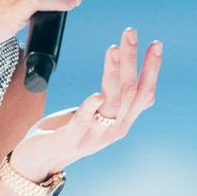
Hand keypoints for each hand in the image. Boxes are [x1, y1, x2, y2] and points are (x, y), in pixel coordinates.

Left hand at [9, 27, 162, 182]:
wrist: (40, 162)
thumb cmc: (68, 132)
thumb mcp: (98, 117)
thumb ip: (114, 102)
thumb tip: (129, 76)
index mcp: (122, 122)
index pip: (145, 93)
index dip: (152, 69)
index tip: (156, 43)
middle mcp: (114, 129)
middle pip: (131, 91)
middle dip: (132, 60)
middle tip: (130, 33)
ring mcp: (95, 135)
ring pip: (113, 101)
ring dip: (115, 73)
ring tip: (113, 49)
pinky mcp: (72, 137)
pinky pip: (86, 120)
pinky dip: (92, 107)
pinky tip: (97, 95)